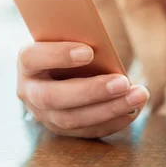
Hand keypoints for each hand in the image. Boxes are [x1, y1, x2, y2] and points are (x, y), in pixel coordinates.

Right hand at [17, 42, 149, 138]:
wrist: (60, 67)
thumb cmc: (68, 44)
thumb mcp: (68, 36)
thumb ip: (78, 35)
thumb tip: (100, 41)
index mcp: (27, 61)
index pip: (34, 58)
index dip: (59, 55)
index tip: (88, 51)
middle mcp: (29, 91)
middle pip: (53, 96)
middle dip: (91, 91)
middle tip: (123, 82)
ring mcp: (43, 114)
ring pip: (71, 119)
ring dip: (108, 109)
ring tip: (138, 96)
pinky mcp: (61, 129)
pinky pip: (86, 131)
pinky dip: (112, 121)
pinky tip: (133, 109)